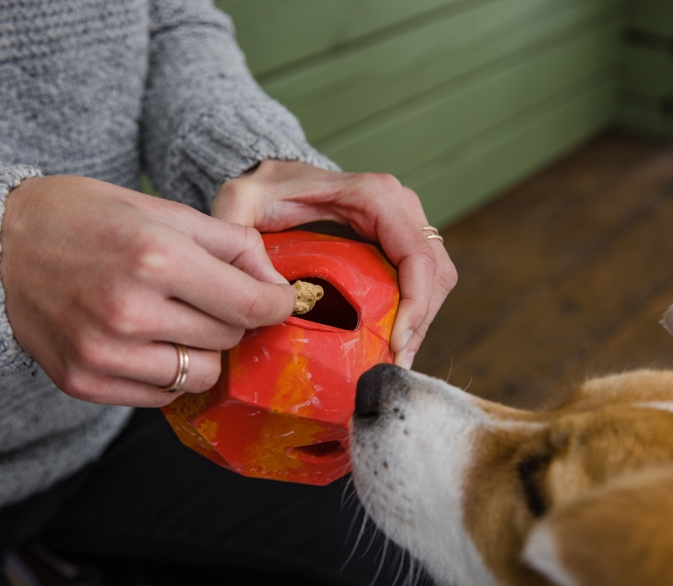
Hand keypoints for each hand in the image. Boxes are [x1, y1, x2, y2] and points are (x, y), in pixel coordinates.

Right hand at [1, 175, 295, 406]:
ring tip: (179, 318)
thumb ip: (231, 244)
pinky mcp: (85, 382)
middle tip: (210, 294)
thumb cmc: (84, 218)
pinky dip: (171, 371)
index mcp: (155, 257)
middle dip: (234, 316)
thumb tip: (276, 285)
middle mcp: (129, 312)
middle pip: (229, 337)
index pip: (250, 304)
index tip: (278, 299)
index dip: (276, 303)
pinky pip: (164, 394)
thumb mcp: (162, 210)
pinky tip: (150, 340)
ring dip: (205, 348)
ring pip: (203, 374)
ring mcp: (103, 354)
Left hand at [212, 160, 457, 368]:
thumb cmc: (263, 190)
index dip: (415, 302)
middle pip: (435, 271)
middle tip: (394, 364)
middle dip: (421, 322)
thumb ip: (236, 230)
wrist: (276, 182)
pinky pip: (423, 279)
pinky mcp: (401, 241)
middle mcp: (400, 205)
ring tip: (393, 360)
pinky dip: (415, 312)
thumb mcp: (240, 201)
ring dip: (422, 321)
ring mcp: (406, 222)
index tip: (395, 343)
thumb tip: (270, 288)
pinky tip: (390, 341)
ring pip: (436, 278)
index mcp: (374, 195)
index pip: (415, 253)